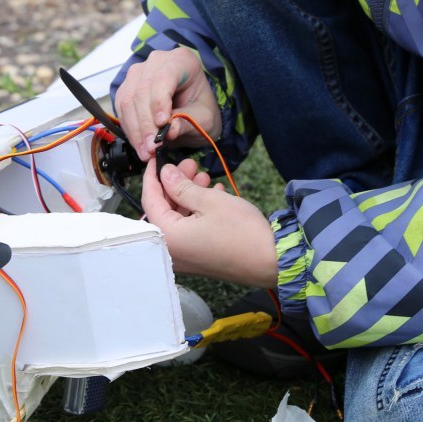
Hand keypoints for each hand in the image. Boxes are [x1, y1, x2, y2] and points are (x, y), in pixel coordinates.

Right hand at [115, 48, 221, 160]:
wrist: (194, 111)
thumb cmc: (201, 110)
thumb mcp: (204, 118)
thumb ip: (188, 122)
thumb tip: (169, 131)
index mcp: (182, 60)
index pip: (164, 77)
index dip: (159, 101)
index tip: (162, 124)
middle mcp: (157, 62)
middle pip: (142, 89)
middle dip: (145, 122)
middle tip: (152, 147)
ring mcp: (139, 73)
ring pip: (127, 100)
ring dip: (135, 129)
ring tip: (146, 151)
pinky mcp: (127, 88)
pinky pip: (121, 109)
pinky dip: (129, 129)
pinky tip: (139, 144)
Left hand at [141, 158, 277, 287]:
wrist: (272, 262)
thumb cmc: (242, 232)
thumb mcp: (210, 201)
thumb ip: (182, 186)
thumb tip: (165, 173)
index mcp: (168, 237)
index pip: (150, 200)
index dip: (153, 176)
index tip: (157, 159)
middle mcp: (171, 250)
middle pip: (164, 209)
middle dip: (176, 184)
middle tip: (189, 164)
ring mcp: (185, 256)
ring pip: (178, 218)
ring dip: (188, 195)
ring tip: (205, 176)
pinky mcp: (199, 257)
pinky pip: (189, 229)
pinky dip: (197, 211)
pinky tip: (213, 194)